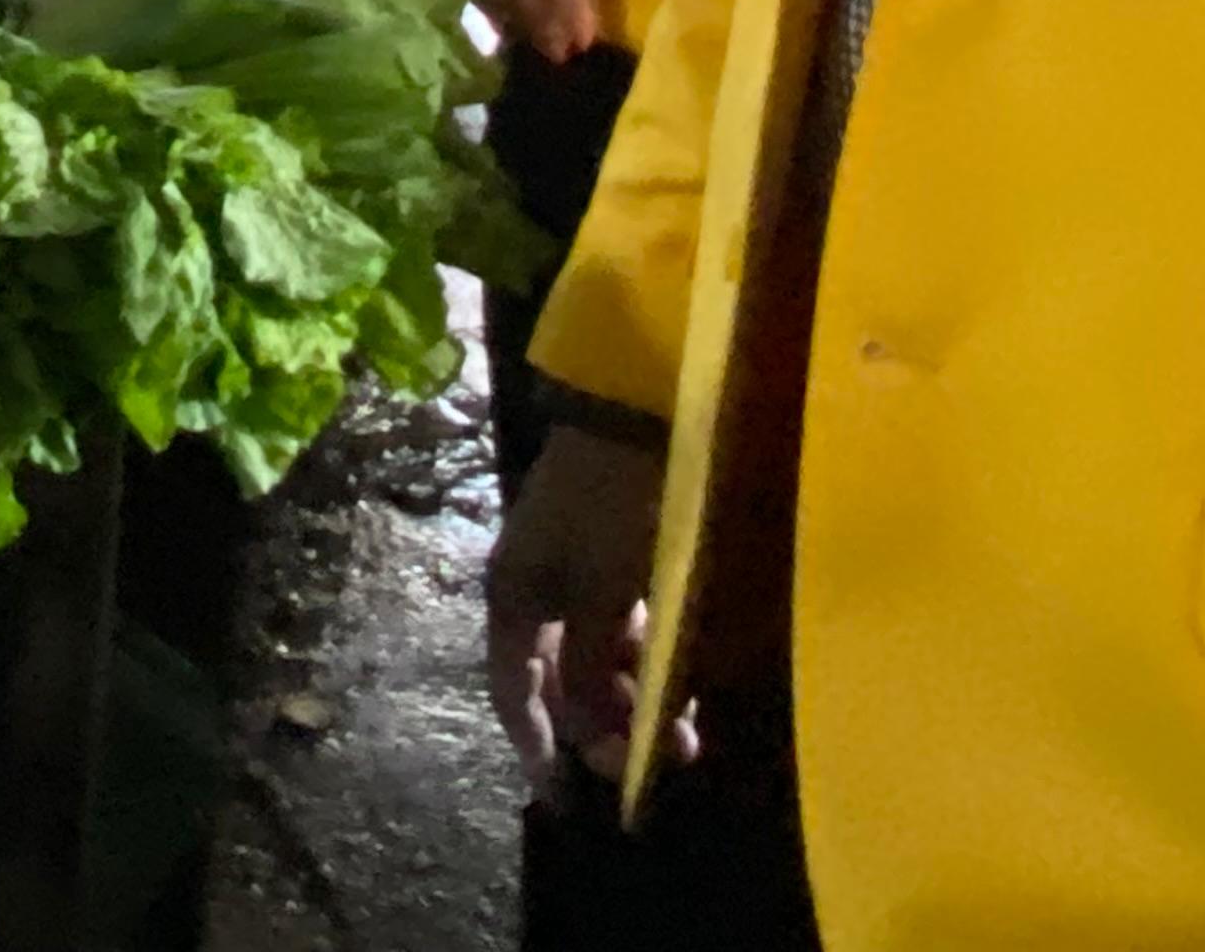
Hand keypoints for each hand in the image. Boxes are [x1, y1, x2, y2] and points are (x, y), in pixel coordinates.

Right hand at [487, 424, 666, 795]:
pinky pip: (622, 626)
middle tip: (660, 763)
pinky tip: (682, 677)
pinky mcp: (610, 552)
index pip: (514, 691)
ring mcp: (574, 569)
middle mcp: (536, 589)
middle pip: (561, 680)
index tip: (565, 798)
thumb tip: (584, 735)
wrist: (636, 407)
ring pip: (598, 656)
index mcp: (515, 597)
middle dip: (606, 729)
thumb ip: (589, 671)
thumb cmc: (612, 506)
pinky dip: (648, 659)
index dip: (536, 748)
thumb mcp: (603, 596)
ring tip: (690, 733)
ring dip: (636, 698)